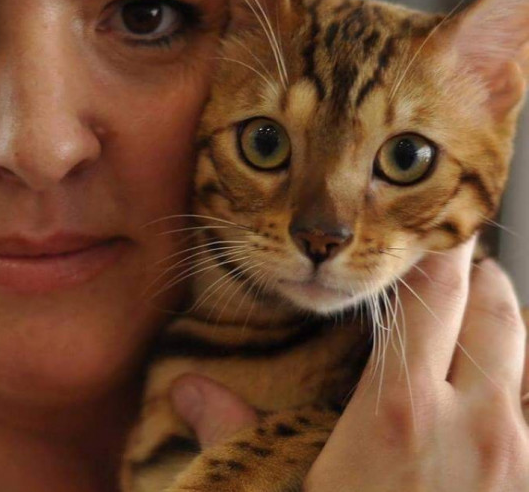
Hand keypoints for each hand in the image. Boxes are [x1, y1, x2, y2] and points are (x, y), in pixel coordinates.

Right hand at [171, 238, 528, 490]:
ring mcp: (519, 450)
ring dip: (500, 327)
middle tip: (442, 275)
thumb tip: (188, 391)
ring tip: (465, 331)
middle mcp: (475, 417)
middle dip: (473, 275)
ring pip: (527, 349)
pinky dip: (517, 382)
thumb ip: (234, 434)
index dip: (428, 250)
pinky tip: (485, 400)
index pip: (431, 290)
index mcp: (399, 409)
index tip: (419, 231)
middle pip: (497, 303)